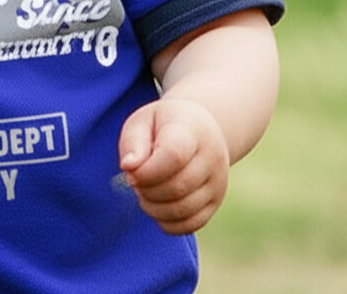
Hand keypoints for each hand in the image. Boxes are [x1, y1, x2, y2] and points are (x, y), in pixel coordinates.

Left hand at [117, 96, 229, 234]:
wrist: (197, 129)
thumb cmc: (162, 125)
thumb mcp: (142, 122)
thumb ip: (133, 143)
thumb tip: (129, 168)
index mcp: (192, 131)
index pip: (174, 156)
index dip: (147, 171)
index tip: (130, 170)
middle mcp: (212, 158)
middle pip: (177, 187)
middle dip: (146, 190)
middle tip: (134, 180)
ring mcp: (218, 183)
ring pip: (183, 210)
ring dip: (153, 207)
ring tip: (143, 191)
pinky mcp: (215, 203)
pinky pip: (190, 225)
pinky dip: (166, 222)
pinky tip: (156, 204)